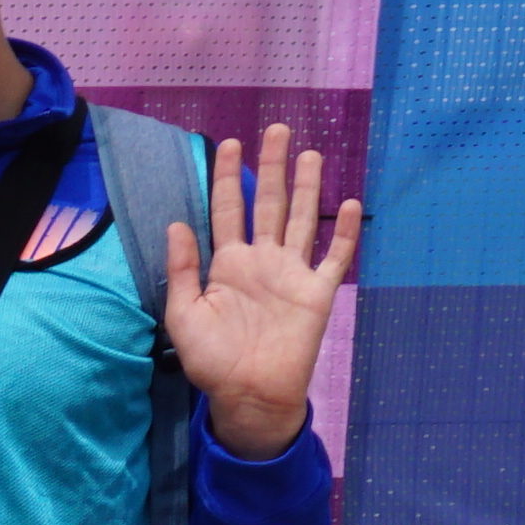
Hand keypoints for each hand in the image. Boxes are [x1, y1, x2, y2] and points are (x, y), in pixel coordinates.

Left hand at [165, 126, 360, 457]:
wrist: (248, 394)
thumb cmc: (211, 360)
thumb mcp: (183, 314)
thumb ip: (183, 269)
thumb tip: (176, 223)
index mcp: (228, 264)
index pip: (227, 210)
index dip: (227, 177)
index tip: (228, 144)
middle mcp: (262, 261)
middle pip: (269, 204)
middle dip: (272, 167)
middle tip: (276, 130)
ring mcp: (293, 274)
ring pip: (303, 220)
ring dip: (307, 187)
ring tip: (310, 154)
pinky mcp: (318, 292)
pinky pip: (335, 257)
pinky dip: (345, 231)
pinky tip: (348, 202)